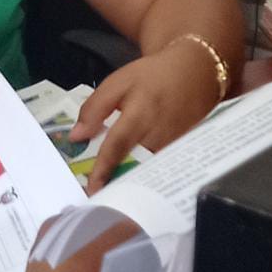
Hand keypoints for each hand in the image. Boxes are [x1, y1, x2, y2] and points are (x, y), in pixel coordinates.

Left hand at [67, 39, 220, 193]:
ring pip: (150, 169)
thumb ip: (94, 109)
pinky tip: (135, 184)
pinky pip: (163, 166)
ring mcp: (175, 144)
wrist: (196, 71)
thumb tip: (76, 137)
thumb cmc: (151, 77)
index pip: (118, 146)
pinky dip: (148, 176)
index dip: (104, 168)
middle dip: (117, 182)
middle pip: (135, 164)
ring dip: (132, 182)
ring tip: (114, 194)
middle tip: (99, 199)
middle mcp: (159, 133)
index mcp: (140, 113)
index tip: (93, 189)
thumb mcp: (117, 83)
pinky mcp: (184, 149)